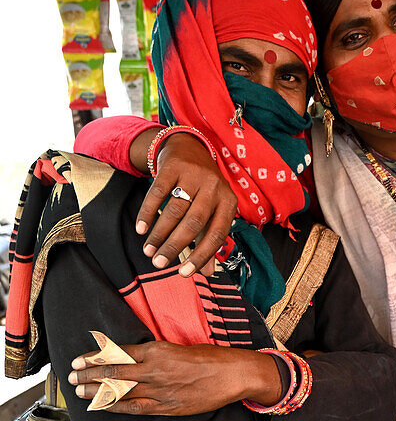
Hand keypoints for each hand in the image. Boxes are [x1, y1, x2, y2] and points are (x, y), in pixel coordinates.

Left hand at [68, 341, 282, 415]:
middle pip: (114, 373)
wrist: (234, 374)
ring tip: (80, 392)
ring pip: (121, 392)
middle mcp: (155, 369)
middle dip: (89, 376)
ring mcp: (160, 390)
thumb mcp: (180, 347)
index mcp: (158, 350)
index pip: (118, 354)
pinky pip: (137, 408)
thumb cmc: (211, 358)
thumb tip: (135, 358)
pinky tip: (105, 407)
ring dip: (97, 392)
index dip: (95, 358)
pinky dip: (118, 407)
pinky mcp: (168, 406)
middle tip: (71, 377)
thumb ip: (157, 354)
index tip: (80, 360)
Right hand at [134, 133, 238, 277]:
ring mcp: (194, 174)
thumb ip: (209, 240)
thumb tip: (208, 273)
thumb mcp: (212, 211)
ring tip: (148, 250)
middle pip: (194, 222)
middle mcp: (214, 187)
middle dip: (175, 246)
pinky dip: (148, 212)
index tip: (184, 273)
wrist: (189, 148)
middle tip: (159, 263)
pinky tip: (141, 229)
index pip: (217, 234)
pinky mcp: (174, 165)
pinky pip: (158, 192)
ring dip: (160, 233)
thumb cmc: (202, 189)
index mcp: (228, 202)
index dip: (202, 256)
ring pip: (175, 209)